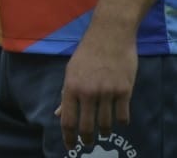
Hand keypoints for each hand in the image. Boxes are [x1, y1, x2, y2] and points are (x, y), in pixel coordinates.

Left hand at [57, 24, 135, 144]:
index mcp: (71, 87)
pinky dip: (121, 122)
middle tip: (89, 143)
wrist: (109, 36)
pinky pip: (123, 116)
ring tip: (104, 132)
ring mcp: (107, 92)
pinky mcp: (124, 91)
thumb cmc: (87, 53)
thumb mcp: (71, 72)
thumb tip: (58, 114)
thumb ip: (67, 95)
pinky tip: (119, 120)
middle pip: (87, 127)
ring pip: (107, 124)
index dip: (69, 137)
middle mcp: (88, 92)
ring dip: (105, 132)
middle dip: (87, 140)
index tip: (70, 147)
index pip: (68, 120)